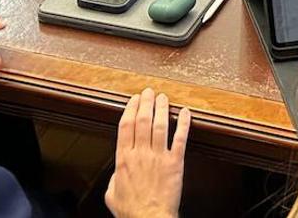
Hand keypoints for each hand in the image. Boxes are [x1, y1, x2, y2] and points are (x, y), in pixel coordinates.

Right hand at [105, 88, 190, 217]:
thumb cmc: (131, 211)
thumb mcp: (111, 194)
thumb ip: (114, 178)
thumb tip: (117, 172)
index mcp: (123, 159)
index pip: (126, 127)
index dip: (130, 110)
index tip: (134, 100)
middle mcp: (140, 154)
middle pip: (142, 121)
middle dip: (146, 103)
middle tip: (149, 92)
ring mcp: (158, 157)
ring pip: (160, 126)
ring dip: (162, 109)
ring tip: (163, 97)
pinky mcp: (174, 163)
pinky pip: (180, 139)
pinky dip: (183, 124)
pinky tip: (185, 113)